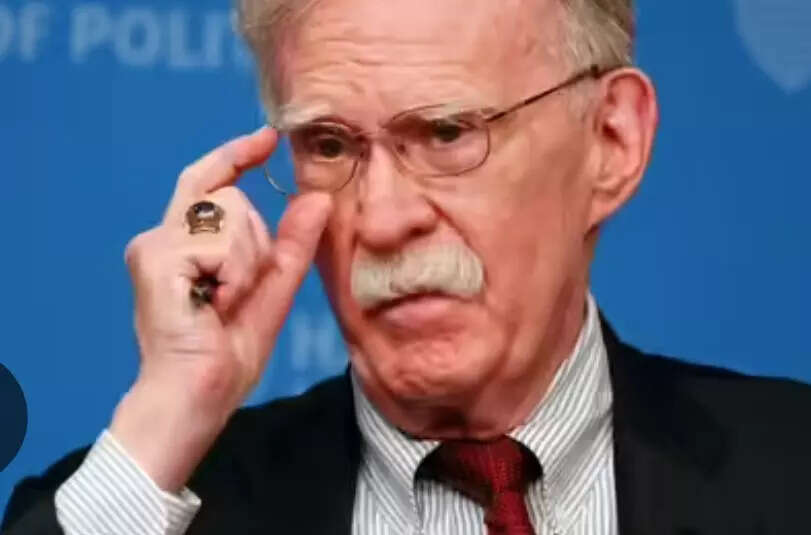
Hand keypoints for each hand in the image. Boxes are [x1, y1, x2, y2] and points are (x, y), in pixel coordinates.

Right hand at [109, 128, 332, 491]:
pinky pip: (221, 243)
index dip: (237, 155)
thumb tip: (317, 197)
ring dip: (246, 263)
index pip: (210, 182)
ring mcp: (154, 246)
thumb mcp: (272, 291)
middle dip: (254, 245)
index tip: (268, 138)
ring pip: (228, 213)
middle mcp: (161, 238)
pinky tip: (215, 306)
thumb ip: (292, 245)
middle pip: (229, 198)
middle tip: (235, 296)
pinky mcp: (155, 258)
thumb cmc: (227, 355)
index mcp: (185, 245)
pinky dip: (235, 275)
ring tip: (224, 303)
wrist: (197, 396)